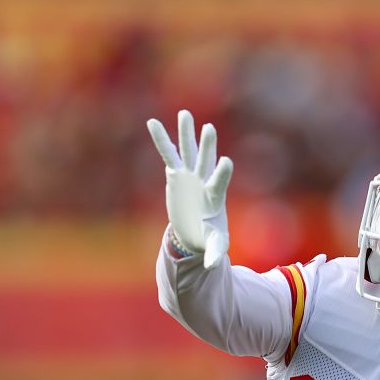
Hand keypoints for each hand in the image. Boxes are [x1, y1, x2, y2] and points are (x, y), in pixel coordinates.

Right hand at [147, 110, 232, 268]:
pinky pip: (167, 153)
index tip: (226, 161)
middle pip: (205, 160)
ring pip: (187, 150)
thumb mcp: (214, 244)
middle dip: (206, 145)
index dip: (222, 172)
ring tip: (185, 114)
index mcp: (214, 195)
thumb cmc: (208, 234)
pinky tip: (153, 122)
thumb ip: (214, 251)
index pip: (219, 181)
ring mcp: (190, 174)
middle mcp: (203, 180)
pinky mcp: (176, 174)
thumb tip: (212, 265)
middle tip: (209, 128)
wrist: (196, 228)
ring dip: (186, 133)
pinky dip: (160, 139)